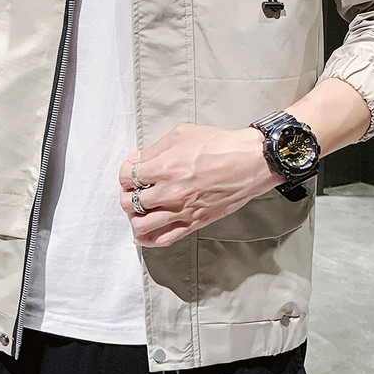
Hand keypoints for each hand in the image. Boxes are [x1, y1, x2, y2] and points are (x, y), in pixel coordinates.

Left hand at [118, 123, 282, 247]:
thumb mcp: (182, 134)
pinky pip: (165, 238)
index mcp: (164, 167)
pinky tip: (142, 235)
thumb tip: (138, 159)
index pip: (127, 176)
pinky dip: (149, 239)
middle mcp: (169, 192)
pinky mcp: (194, 222)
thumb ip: (155, 148)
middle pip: (130, 201)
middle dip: (126, 194)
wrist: (249, 162)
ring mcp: (181, 210)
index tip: (129, 170)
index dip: (124, 172)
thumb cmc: (219, 144)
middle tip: (131, 189)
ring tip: (137, 209)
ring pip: (142, 224)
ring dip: (134, 217)